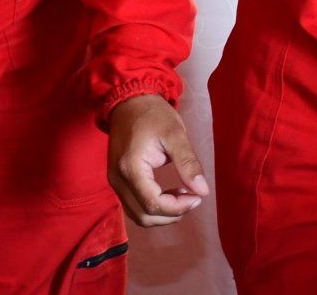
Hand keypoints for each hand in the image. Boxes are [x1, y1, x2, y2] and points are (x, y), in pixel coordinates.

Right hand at [107, 94, 209, 226]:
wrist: (128, 102)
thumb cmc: (152, 115)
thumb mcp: (175, 133)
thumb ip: (188, 163)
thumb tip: (202, 191)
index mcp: (131, 167)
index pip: (153, 204)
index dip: (178, 207)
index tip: (196, 196)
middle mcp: (117, 179)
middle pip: (145, 215)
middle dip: (172, 213)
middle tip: (191, 196)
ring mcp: (114, 182)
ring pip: (138, 215)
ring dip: (162, 214)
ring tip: (181, 195)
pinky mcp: (117, 181)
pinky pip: (134, 206)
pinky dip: (153, 208)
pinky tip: (167, 193)